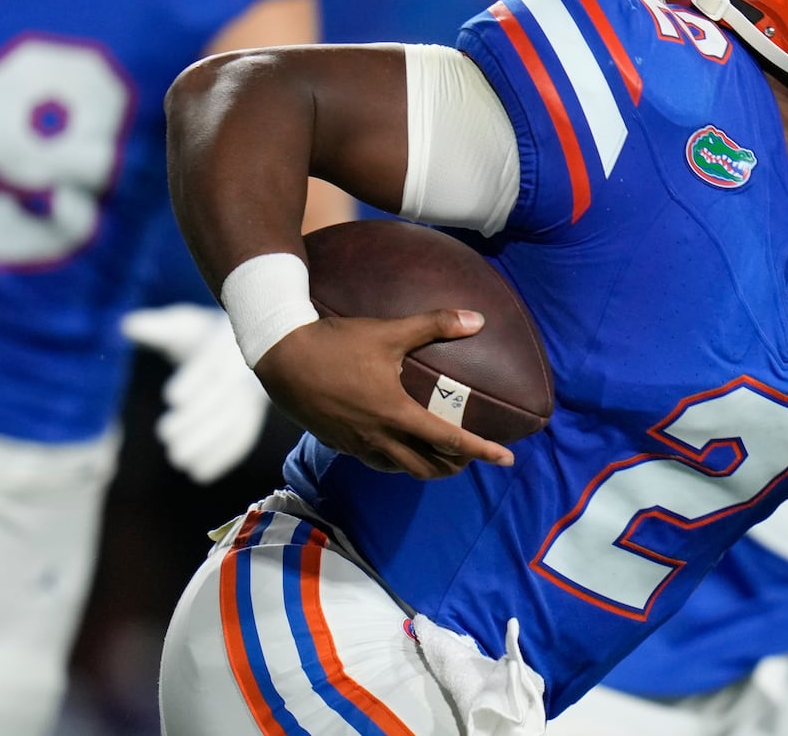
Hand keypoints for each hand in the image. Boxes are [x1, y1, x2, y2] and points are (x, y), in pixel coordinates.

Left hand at [122, 304, 270, 483]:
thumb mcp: (182, 325)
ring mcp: (253, 398)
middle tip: (164, 434)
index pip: (216, 363)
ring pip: (236, 423)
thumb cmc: (203, 334)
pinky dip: (223, 458)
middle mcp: (247, 374)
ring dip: (209, 443)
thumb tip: (127, 325)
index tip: (171, 397)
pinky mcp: (251, 418)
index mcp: (230, 346)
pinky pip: (242, 439)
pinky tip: (199, 474)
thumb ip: (159, 328)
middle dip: (198, 418)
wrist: (242, 345)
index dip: (196, 380)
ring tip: (177, 459)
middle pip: (226, 399)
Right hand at [253, 309, 515, 478]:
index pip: (448, 440)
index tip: (506, 458)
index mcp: (395, 414)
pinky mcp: (337, 442)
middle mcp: (377, 437)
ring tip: (442, 455)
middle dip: (453, 467)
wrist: (281, 356)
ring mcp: (355, 444)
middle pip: (425, 467)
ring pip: (398, 468)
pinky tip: (399, 445)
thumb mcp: (389, 332)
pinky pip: (375, 460)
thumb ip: (435, 325)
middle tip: (472, 457)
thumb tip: (477, 320)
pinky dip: (396, 459)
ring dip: (425, 466)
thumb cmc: (337, 342)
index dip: (481, 451)